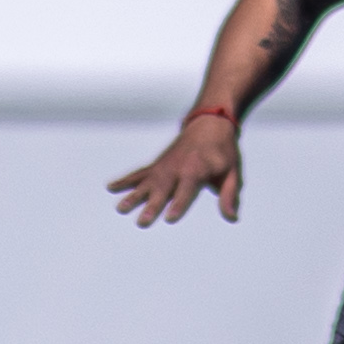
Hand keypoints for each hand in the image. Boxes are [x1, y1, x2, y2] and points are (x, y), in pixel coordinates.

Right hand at [108, 115, 242, 224]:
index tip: (169, 218)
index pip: (187, 190)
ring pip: (146, 183)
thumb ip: (229, 195)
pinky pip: (139, 173)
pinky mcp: (157, 164)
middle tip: (142, 222)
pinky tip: (111, 187)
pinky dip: (125, 180)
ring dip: (133, 196)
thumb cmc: (223, 150)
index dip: (179, 204)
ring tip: (121, 209)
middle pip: (163, 190)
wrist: (210, 122)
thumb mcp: (233, 172)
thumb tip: (232, 217)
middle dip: (152, 205)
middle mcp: (177, 168)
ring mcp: (164, 166)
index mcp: (197, 170)